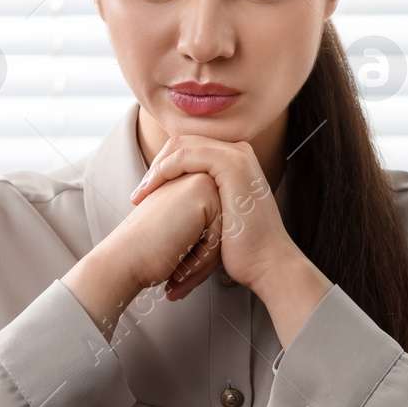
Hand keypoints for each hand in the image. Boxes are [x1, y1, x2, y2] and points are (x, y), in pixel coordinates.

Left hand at [129, 134, 296, 299]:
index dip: (163, 167)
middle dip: (157, 165)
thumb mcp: (219, 218)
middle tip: (139, 193)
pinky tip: (151, 191)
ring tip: (140, 194)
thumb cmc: (243, 249)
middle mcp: (238, 152)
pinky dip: (163, 170)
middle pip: (183, 143)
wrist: (268, 263)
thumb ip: (203, 202)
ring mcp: (237, 155)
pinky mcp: (231, 164)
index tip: (146, 194)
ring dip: (156, 168)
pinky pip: (185, 156)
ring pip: (181, 146)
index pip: (189, 149)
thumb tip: (178, 205)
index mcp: (235, 161)